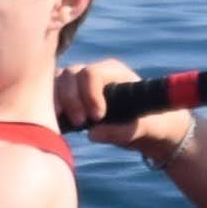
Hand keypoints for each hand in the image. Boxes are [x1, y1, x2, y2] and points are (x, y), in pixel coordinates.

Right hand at [58, 58, 192, 158]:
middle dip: (71, 99)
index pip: (92, 73)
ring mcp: (81, 84)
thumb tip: (92, 134)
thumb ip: (123, 131)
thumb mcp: (147, 129)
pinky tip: (58, 124)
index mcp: (115, 73)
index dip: (89, 93)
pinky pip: (53, 95)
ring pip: (58, 82)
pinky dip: (52, 107)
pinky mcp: (72, 97)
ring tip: (66, 124)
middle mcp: (95, 73)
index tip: (97, 117)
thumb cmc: (155, 124)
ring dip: (57, 102)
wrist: (151, 130)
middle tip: (81, 124)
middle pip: (70, 74)